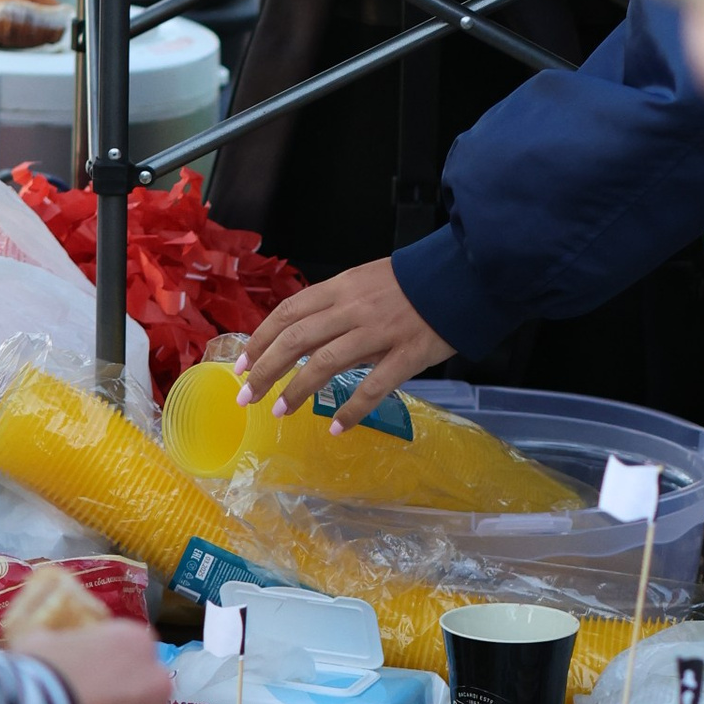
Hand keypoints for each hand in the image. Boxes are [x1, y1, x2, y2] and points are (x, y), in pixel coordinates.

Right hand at [11, 613, 183, 703]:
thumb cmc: (28, 682)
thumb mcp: (42, 640)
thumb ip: (67, 642)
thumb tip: (61, 645)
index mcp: (133, 643)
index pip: (138, 653)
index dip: (116, 669)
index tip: (96, 681)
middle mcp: (155, 680)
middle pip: (152, 691)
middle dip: (128, 703)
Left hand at [233, 260, 450, 427]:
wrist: (461, 276)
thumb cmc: (411, 282)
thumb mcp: (364, 281)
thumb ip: (335, 306)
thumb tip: (302, 336)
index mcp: (340, 288)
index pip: (287, 313)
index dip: (260, 340)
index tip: (242, 365)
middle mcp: (353, 309)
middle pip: (296, 340)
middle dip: (265, 370)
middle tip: (247, 396)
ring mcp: (379, 332)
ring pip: (326, 363)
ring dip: (297, 390)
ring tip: (279, 411)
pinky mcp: (407, 354)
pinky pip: (373, 386)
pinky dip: (352, 409)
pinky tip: (337, 427)